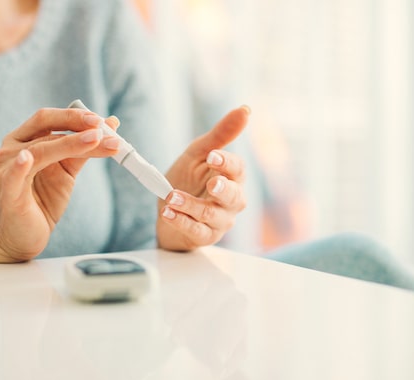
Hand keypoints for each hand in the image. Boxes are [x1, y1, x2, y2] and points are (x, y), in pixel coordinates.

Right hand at [0, 108, 119, 262]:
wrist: (24, 238)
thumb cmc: (43, 201)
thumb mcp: (67, 172)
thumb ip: (85, 150)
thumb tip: (111, 126)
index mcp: (23, 140)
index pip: (48, 118)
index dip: (75, 116)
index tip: (102, 121)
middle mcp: (10, 150)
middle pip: (44, 127)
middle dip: (75, 124)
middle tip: (100, 127)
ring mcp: (5, 170)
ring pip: (40, 150)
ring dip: (70, 144)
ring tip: (95, 140)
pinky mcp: (7, 192)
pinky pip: (14, 176)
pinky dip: (20, 166)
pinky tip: (27, 158)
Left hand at [157, 106, 249, 250]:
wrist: (169, 208)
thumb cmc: (189, 179)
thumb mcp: (199, 153)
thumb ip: (220, 134)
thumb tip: (245, 109)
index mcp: (232, 178)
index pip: (238, 170)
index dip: (227, 163)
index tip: (212, 156)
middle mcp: (231, 201)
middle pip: (235, 197)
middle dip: (223, 190)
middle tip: (212, 184)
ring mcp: (219, 221)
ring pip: (212, 215)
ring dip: (192, 206)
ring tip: (172, 197)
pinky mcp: (203, 236)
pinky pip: (195, 230)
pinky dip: (181, 221)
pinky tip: (168, 213)